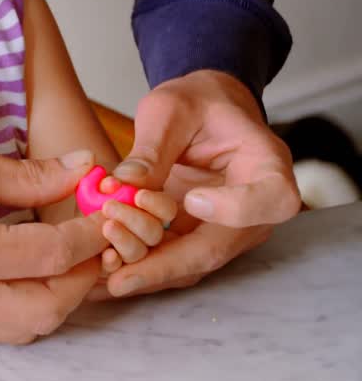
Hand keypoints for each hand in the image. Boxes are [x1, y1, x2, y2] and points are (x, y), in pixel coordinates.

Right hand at [0, 118, 109, 344]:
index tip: (108, 208)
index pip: (53, 254)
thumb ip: (23, 176)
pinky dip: (24, 302)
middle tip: (100, 236)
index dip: (91, 232)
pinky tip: (29, 265)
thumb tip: (79, 170)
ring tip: (69, 252)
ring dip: (58, 295)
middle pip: (49, 307)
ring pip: (24, 327)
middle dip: (85, 274)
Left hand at [98, 70, 297, 297]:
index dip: (232, 209)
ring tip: (109, 275)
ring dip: (149, 267)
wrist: (202, 111)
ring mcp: (229, 228)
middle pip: (219, 247)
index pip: (270, 200)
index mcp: (267, 164)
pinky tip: (109, 267)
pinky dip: (143, 263)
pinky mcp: (200, 236)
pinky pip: (175, 257)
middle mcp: (256, 208)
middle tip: (123, 278)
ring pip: (192, 261)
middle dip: (167, 263)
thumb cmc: (194, 102)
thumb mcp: (170, 110)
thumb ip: (152, 148)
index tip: (191, 200)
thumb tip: (122, 185)